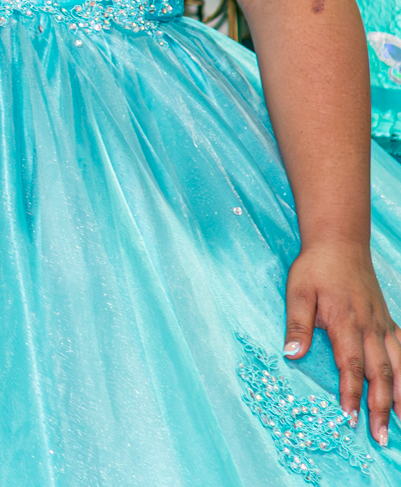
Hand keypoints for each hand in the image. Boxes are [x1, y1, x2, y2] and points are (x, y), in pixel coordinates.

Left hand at [285, 240, 400, 444]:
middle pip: (380, 375)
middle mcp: (371, 329)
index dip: (351, 394)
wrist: (340, 244)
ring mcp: (384, 326)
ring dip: (400, 397)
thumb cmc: (315, 268)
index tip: (350, 418)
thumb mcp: (297, 291)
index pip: (352, 366)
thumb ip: (297, 324)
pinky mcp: (389, 322)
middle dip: (381, 408)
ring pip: (399, 367)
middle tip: (379, 436)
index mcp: (346, 323)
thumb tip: (291, 353)